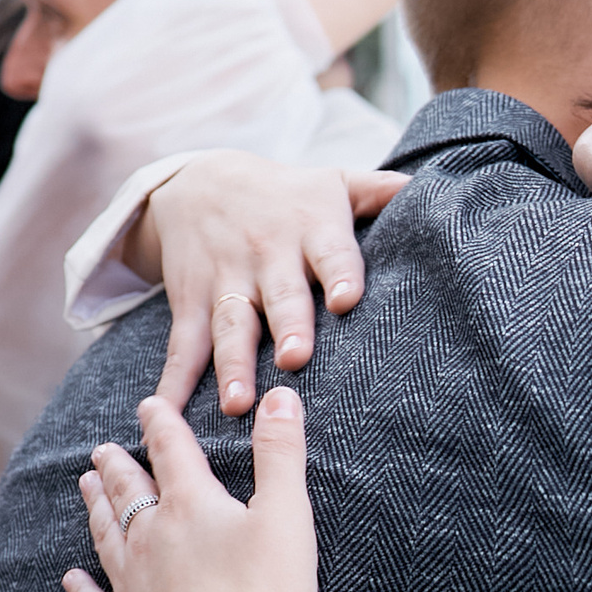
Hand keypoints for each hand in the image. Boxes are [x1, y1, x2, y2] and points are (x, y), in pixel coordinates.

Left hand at [62, 389, 317, 591]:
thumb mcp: (287, 520)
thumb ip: (281, 455)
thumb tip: (279, 395)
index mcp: (191, 509)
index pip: (171, 452)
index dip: (161, 424)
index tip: (148, 405)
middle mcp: (150, 542)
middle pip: (128, 493)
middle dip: (116, 466)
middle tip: (101, 450)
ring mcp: (131, 590)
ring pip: (105, 538)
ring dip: (95, 509)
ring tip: (85, 488)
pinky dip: (81, 589)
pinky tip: (71, 579)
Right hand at [130, 152, 407, 415]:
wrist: (199, 182)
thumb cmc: (287, 195)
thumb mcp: (331, 181)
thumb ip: (377, 190)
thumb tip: (427, 187)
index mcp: (311, 229)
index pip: (330, 252)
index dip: (338, 274)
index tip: (345, 300)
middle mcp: (268, 257)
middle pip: (279, 295)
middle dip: (287, 326)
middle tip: (294, 358)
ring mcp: (226, 282)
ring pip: (231, 326)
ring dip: (232, 364)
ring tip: (238, 402)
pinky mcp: (191, 304)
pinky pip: (182, 347)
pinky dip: (172, 381)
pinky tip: (164, 411)